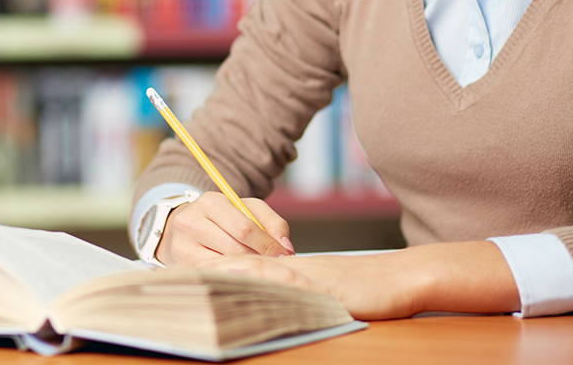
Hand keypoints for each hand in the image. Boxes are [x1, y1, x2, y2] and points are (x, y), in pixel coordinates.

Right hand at [156, 191, 294, 264]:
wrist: (181, 228)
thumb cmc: (221, 219)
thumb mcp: (246, 209)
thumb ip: (271, 222)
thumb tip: (286, 247)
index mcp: (210, 202)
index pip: (245, 228)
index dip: (268, 244)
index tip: (285, 255)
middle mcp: (191, 223)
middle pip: (236, 250)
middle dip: (260, 259)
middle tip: (274, 266)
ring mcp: (182, 247)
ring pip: (226, 266)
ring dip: (248, 269)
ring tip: (258, 270)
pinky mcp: (180, 267)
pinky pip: (215, 276)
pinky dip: (233, 277)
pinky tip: (239, 275)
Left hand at [197, 241, 521, 319]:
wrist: (402, 279)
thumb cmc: (369, 289)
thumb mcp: (325, 292)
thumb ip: (298, 294)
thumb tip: (271, 305)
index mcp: (289, 271)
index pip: (242, 270)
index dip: (210, 272)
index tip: (180, 276)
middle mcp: (291, 269)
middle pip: (239, 268)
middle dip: (205, 273)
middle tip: (170, 274)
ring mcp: (304, 276)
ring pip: (254, 271)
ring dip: (222, 274)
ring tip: (189, 277)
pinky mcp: (319, 286)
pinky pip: (283, 282)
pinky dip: (258, 282)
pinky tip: (239, 281)